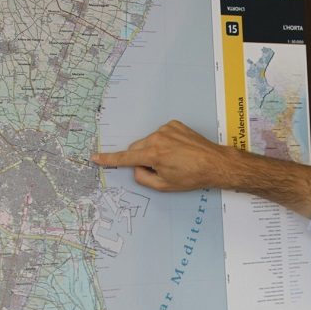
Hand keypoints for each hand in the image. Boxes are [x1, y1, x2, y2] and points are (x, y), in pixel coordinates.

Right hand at [91, 119, 310, 217]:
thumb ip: (143, 178)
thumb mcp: (164, 185)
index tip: (95, 158)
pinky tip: (177, 150)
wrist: (215, 163)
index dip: (109, 159)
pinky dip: (163, 142)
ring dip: (153, 150)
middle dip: (141, 159)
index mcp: (153, 154)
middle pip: (136, 149)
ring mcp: (166, 129)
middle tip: (159, 170)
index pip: (125, 158)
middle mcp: (157, 138)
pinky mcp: (174, 124)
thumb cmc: (192, 177)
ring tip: (173, 160)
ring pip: (148, 141)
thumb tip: (136, 168)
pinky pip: (160, 134)